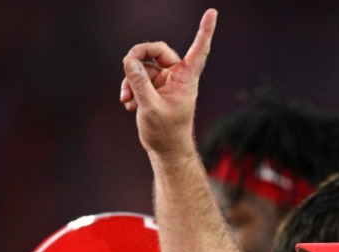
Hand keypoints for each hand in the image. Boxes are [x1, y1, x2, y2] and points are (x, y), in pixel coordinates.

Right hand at [119, 8, 216, 156]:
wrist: (165, 150)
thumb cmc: (166, 132)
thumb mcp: (150, 107)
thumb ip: (139, 83)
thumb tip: (130, 61)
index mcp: (186, 79)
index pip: (198, 50)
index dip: (205, 31)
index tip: (213, 12)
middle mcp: (177, 76)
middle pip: (157, 50)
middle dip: (138, 55)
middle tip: (126, 64)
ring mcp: (164, 82)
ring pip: (143, 66)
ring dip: (130, 79)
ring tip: (125, 97)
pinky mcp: (153, 88)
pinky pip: (138, 77)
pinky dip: (130, 88)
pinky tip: (128, 104)